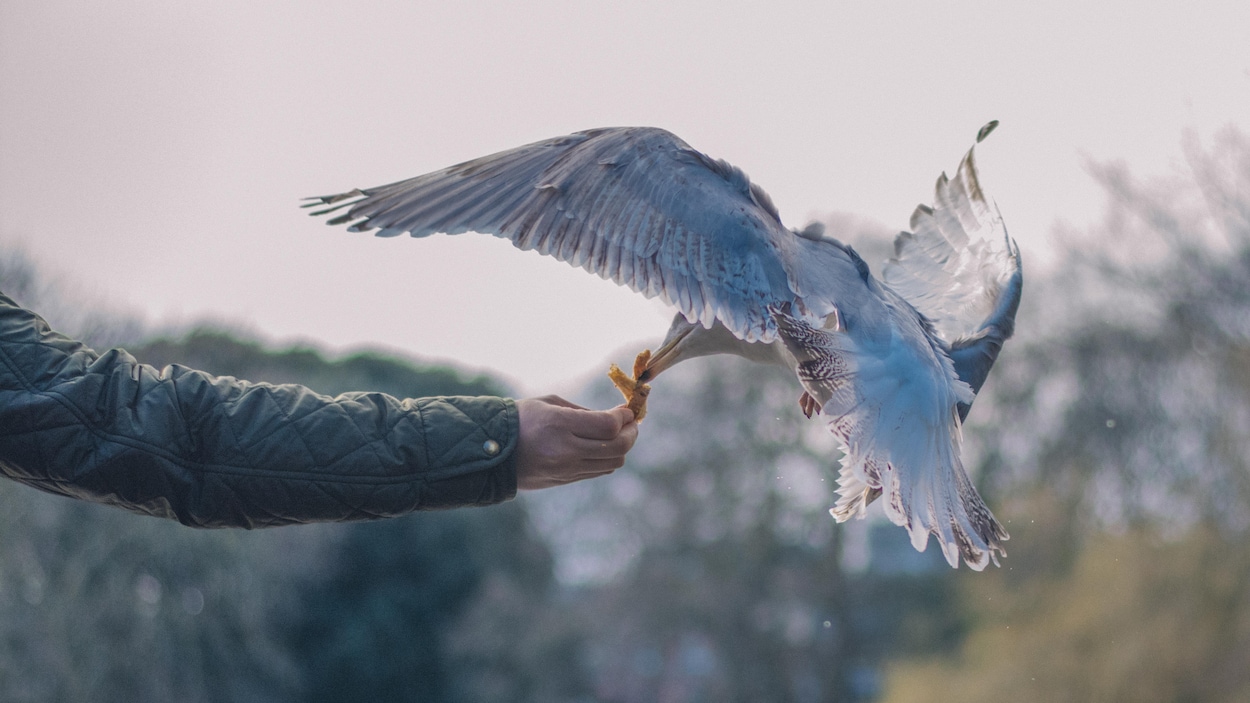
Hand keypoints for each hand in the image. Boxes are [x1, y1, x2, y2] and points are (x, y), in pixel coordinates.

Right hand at [514, 395, 637, 490]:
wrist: (491, 451)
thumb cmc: (520, 419)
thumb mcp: (549, 403)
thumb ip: (583, 411)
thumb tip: (615, 417)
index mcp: (559, 425)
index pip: (608, 426)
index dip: (624, 417)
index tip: (627, 410)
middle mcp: (565, 450)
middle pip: (617, 447)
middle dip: (631, 432)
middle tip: (632, 422)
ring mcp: (566, 469)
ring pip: (613, 462)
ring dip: (623, 447)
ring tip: (621, 434)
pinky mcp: (564, 480)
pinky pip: (599, 471)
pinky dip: (609, 458)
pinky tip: (606, 447)